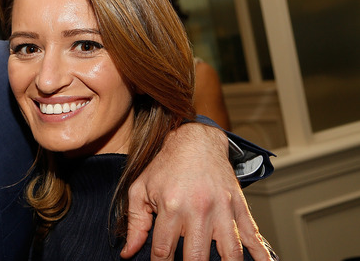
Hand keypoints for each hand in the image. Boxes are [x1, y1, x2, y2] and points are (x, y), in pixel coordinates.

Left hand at [120, 123, 273, 260]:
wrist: (196, 140)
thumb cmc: (165, 166)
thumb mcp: (140, 189)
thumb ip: (135, 223)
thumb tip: (128, 253)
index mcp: (171, 206)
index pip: (164, 250)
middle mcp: (198, 210)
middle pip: (197, 257)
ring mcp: (222, 210)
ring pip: (229, 252)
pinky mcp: (239, 207)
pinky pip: (253, 235)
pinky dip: (260, 254)